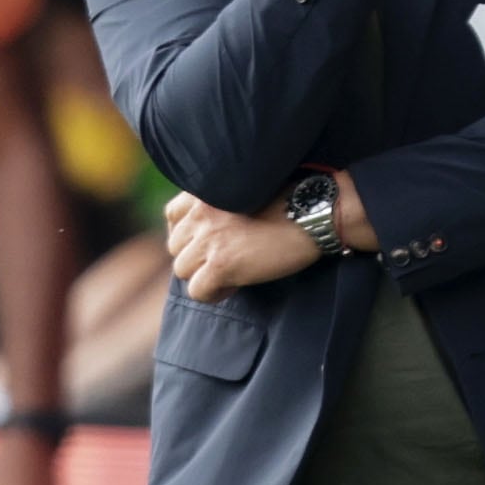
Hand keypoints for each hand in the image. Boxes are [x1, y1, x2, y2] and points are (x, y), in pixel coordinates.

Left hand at [163, 190, 320, 302]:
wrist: (312, 211)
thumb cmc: (288, 200)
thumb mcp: (244, 190)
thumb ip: (219, 205)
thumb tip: (208, 234)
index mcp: (204, 192)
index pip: (172, 216)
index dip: (188, 234)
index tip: (208, 242)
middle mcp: (199, 214)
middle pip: (175, 247)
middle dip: (197, 257)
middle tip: (225, 261)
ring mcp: (208, 239)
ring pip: (182, 270)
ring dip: (204, 276)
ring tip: (231, 274)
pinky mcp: (220, 264)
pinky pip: (197, 291)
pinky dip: (213, 293)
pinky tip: (235, 285)